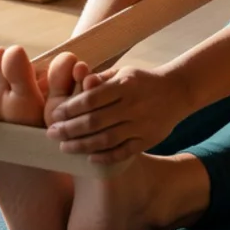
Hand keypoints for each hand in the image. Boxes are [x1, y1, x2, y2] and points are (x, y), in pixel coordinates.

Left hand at [45, 61, 188, 166]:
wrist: (177, 91)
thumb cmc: (142, 81)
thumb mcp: (123, 72)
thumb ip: (101, 79)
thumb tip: (79, 83)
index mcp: (125, 85)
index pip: (91, 99)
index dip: (70, 108)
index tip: (55, 115)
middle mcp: (133, 105)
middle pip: (95, 121)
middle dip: (70, 129)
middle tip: (52, 134)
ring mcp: (141, 124)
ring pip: (107, 139)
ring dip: (82, 145)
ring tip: (65, 148)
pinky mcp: (148, 139)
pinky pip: (124, 152)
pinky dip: (106, 157)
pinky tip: (90, 158)